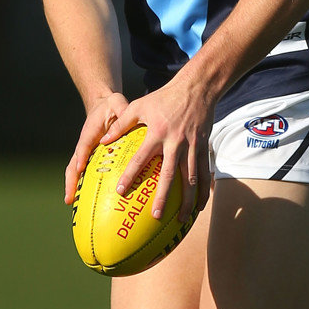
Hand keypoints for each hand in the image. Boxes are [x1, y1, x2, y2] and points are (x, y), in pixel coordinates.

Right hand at [64, 92, 128, 204]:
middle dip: (71, 180)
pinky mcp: (89, 157)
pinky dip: (82, 184)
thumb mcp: (117, 102)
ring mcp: (85, 152)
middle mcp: (84, 143)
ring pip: (75, 170)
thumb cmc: (111, 106)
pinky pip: (84, 172)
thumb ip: (122, 108)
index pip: (84, 144)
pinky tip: (88, 200)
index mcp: (90, 131)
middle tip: (70, 198)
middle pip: (73, 163)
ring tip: (73, 203)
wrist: (102, 106)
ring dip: (73, 186)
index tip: (80, 168)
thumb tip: (128, 115)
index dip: (81, 156)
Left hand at [98, 77, 212, 221]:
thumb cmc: (164, 97)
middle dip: (162, 197)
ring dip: (186, 200)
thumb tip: (103, 142)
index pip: (141, 158)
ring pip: (190, 179)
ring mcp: (191, 146)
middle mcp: (175, 142)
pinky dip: (204, 190)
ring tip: (181, 220)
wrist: (196, 88)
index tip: (120, 192)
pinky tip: (200, 206)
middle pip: (168, 175)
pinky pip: (205, 173)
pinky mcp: (204, 147)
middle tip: (154, 216)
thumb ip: (122, 124)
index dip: (130, 175)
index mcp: (157, 133)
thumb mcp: (139, 106)